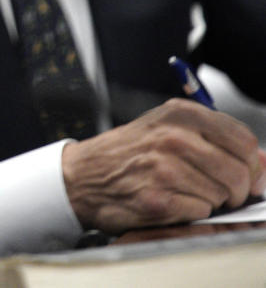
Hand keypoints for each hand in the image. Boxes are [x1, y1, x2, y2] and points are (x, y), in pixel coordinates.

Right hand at [62, 98, 265, 232]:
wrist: (81, 176)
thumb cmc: (128, 153)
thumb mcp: (167, 130)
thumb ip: (215, 139)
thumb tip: (263, 163)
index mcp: (179, 115)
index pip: (244, 141)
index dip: (251, 164)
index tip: (245, 174)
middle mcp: (173, 137)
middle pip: (239, 171)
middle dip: (236, 189)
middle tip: (220, 192)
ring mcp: (164, 168)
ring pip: (222, 194)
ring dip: (211, 201)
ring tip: (186, 193)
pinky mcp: (158, 198)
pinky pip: (201, 212)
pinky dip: (192, 213)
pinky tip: (173, 203)